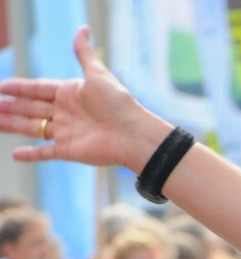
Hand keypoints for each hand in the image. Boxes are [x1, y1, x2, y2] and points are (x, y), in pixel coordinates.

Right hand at [0, 27, 166, 172]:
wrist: (133, 134)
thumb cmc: (118, 103)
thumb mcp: (98, 73)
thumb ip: (84, 53)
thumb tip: (84, 28)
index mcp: (70, 94)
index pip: (37, 88)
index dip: (19, 88)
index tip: (0, 86)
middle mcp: (66, 113)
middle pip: (31, 108)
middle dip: (11, 106)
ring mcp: (66, 132)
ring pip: (32, 128)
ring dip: (12, 125)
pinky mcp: (69, 151)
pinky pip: (45, 153)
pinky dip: (31, 154)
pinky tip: (15, 155)